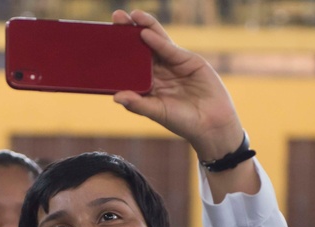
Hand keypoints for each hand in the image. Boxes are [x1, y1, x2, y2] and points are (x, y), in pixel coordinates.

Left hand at [110, 10, 243, 162]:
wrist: (211, 124)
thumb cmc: (182, 122)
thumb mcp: (157, 112)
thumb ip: (138, 104)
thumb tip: (116, 97)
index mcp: (147, 85)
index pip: (129, 64)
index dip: (118, 52)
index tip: (103, 40)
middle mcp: (158, 72)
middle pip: (140, 48)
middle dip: (128, 32)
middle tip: (115, 17)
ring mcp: (172, 64)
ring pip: (156, 42)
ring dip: (144, 27)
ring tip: (132, 15)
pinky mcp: (187, 60)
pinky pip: (169, 49)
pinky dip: (158, 40)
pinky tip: (146, 32)